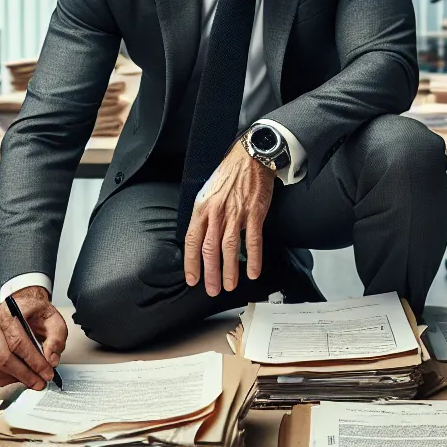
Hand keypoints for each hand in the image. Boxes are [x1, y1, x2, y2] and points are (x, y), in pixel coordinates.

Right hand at [0, 286, 67, 388]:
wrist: (22, 304)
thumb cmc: (36, 311)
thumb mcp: (53, 318)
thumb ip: (56, 338)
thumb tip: (51, 359)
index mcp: (9, 312)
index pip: (18, 342)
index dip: (33, 361)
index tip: (47, 373)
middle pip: (4, 357)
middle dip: (25, 374)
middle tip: (40, 382)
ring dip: (14, 378)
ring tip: (31, 380)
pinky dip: (5, 378)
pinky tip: (19, 376)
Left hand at [184, 144, 274, 296]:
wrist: (250, 157)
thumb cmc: (229, 175)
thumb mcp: (208, 193)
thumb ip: (205, 216)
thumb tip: (201, 238)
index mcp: (202, 208)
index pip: (192, 240)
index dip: (192, 263)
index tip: (193, 279)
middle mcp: (216, 212)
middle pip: (210, 249)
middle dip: (211, 273)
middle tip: (212, 289)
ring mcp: (236, 213)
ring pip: (229, 248)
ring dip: (229, 270)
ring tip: (230, 285)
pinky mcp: (254, 213)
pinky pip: (253, 240)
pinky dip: (253, 258)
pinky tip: (253, 271)